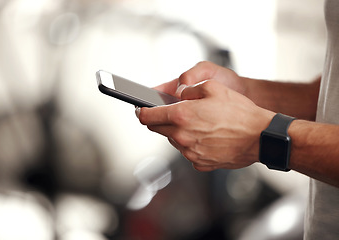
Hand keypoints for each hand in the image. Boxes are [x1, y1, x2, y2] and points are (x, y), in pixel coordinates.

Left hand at [138, 65, 273, 170]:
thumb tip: (178, 94)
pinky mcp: (199, 162)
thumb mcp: (213, 88)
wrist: (260, 137)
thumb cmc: (240, 112)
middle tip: (174, 113)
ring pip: (173, 140)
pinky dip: (191, 144)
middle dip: (161, 120)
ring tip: (198, 124)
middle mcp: (182, 137)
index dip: (141, 111)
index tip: (141, 109)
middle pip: (157, 129)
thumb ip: (189, 90)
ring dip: (178, 132)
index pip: (147, 116)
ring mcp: (190, 152)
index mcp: (181, 116)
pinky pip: (187, 151)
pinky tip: (207, 136)